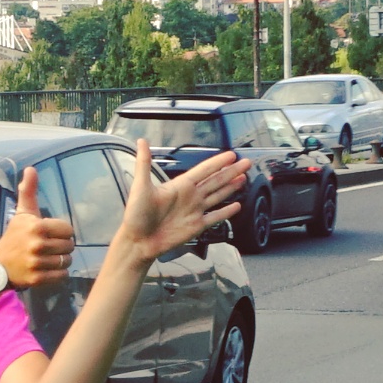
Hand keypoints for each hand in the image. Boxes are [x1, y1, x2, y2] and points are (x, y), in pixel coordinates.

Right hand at [0, 167, 76, 288]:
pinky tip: (46, 269)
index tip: (50, 235)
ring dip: (60, 261)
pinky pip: (62, 276)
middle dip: (62, 247)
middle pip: (69, 246)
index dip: (61, 233)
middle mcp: (37, 244)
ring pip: (66, 261)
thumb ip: (29, 191)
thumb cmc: (14, 236)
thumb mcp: (22, 213)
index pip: (68, 230)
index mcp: (37, 226)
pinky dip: (58, 274)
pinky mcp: (37, 279)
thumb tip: (31, 169)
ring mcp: (37, 263)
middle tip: (49, 248)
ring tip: (48, 259)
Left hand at [117, 139, 250, 259]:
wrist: (138, 241)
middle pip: (216, 180)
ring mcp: (195, 211)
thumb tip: (140, 141)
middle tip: (245, 162)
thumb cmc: (136, 215)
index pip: (204, 170)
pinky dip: (226, 212)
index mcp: (180, 185)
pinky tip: (236, 205)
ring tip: (244, 178)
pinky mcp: (197, 226)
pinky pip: (215, 217)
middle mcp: (190, 196)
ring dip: (231, 187)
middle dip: (231, 171)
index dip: (218, 162)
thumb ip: (144, 163)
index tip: (231, 154)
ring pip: (218, 195)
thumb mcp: (140, 186)